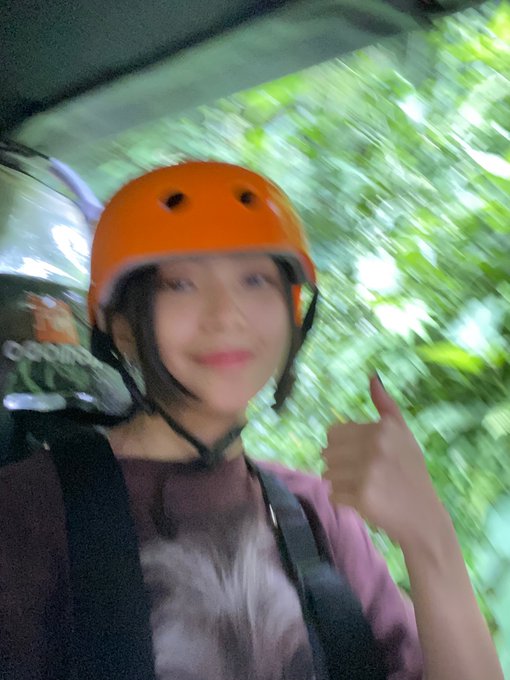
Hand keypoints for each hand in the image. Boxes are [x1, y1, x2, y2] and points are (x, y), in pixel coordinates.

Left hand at [323, 375, 444, 546]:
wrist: (423, 514)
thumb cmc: (410, 470)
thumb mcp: (403, 433)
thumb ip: (386, 405)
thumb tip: (372, 376)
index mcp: (381, 428)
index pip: (333, 433)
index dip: (343, 447)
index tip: (362, 457)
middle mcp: (375, 446)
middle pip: (327, 454)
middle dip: (340, 466)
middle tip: (364, 475)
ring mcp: (368, 472)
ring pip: (328, 475)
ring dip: (341, 484)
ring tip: (364, 487)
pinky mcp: (363, 496)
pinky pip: (333, 495)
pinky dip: (344, 501)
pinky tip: (364, 501)